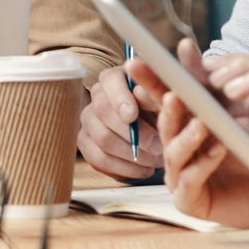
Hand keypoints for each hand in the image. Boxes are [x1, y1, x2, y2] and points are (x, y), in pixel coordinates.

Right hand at [77, 63, 161, 179]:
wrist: (155, 133)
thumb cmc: (160, 112)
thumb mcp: (162, 102)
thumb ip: (153, 96)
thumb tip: (143, 93)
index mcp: (115, 78)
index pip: (110, 81)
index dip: (119, 99)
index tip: (132, 116)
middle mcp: (97, 96)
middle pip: (103, 111)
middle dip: (132, 133)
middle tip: (157, 147)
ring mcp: (89, 120)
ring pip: (102, 138)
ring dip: (132, 153)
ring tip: (155, 160)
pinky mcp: (86, 143)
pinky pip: (99, 159)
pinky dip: (124, 168)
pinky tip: (143, 169)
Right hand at [145, 40, 248, 225]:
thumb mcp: (235, 109)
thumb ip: (207, 81)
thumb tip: (184, 45)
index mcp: (184, 126)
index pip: (163, 99)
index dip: (150, 81)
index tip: (137, 63)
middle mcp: (177, 149)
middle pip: (163, 124)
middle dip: (165, 108)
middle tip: (173, 94)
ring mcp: (180, 176)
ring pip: (173, 152)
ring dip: (187, 136)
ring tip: (202, 124)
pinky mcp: (190, 201)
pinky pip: (190, 181)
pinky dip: (203, 163)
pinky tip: (218, 148)